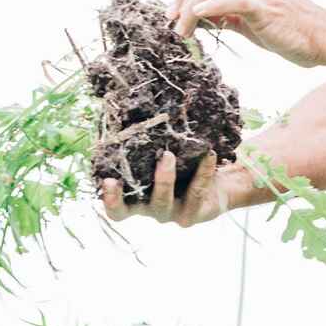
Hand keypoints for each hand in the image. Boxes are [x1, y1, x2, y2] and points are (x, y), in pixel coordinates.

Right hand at [99, 151, 248, 228]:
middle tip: (140, 162)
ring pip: (166, 201)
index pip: (118, 209)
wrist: (218, 188)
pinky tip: (208, 154)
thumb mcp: (161, 157)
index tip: (108, 180)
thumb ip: (146, 146)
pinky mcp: (196, 213)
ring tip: (168, 155)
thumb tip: (130, 111)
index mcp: (137, 199)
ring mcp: (173, 214)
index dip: (110, 199)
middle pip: (137, 207)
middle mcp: (152, 209)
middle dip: (132, 188)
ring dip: (164, 177)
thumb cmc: (182, 166)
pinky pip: (197, 191)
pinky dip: (203, 171)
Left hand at [171, 0, 325, 68]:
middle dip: (180, 4)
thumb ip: (224, 13)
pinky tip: (194, 21)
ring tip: (181, 33)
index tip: (172, 16)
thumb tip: (194, 18)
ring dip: (187, 13)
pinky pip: (226, 1)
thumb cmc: (288, 29)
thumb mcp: (249, 18)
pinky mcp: (262, 2)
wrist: (322, 38)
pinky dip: (205, 10)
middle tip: (172, 26)